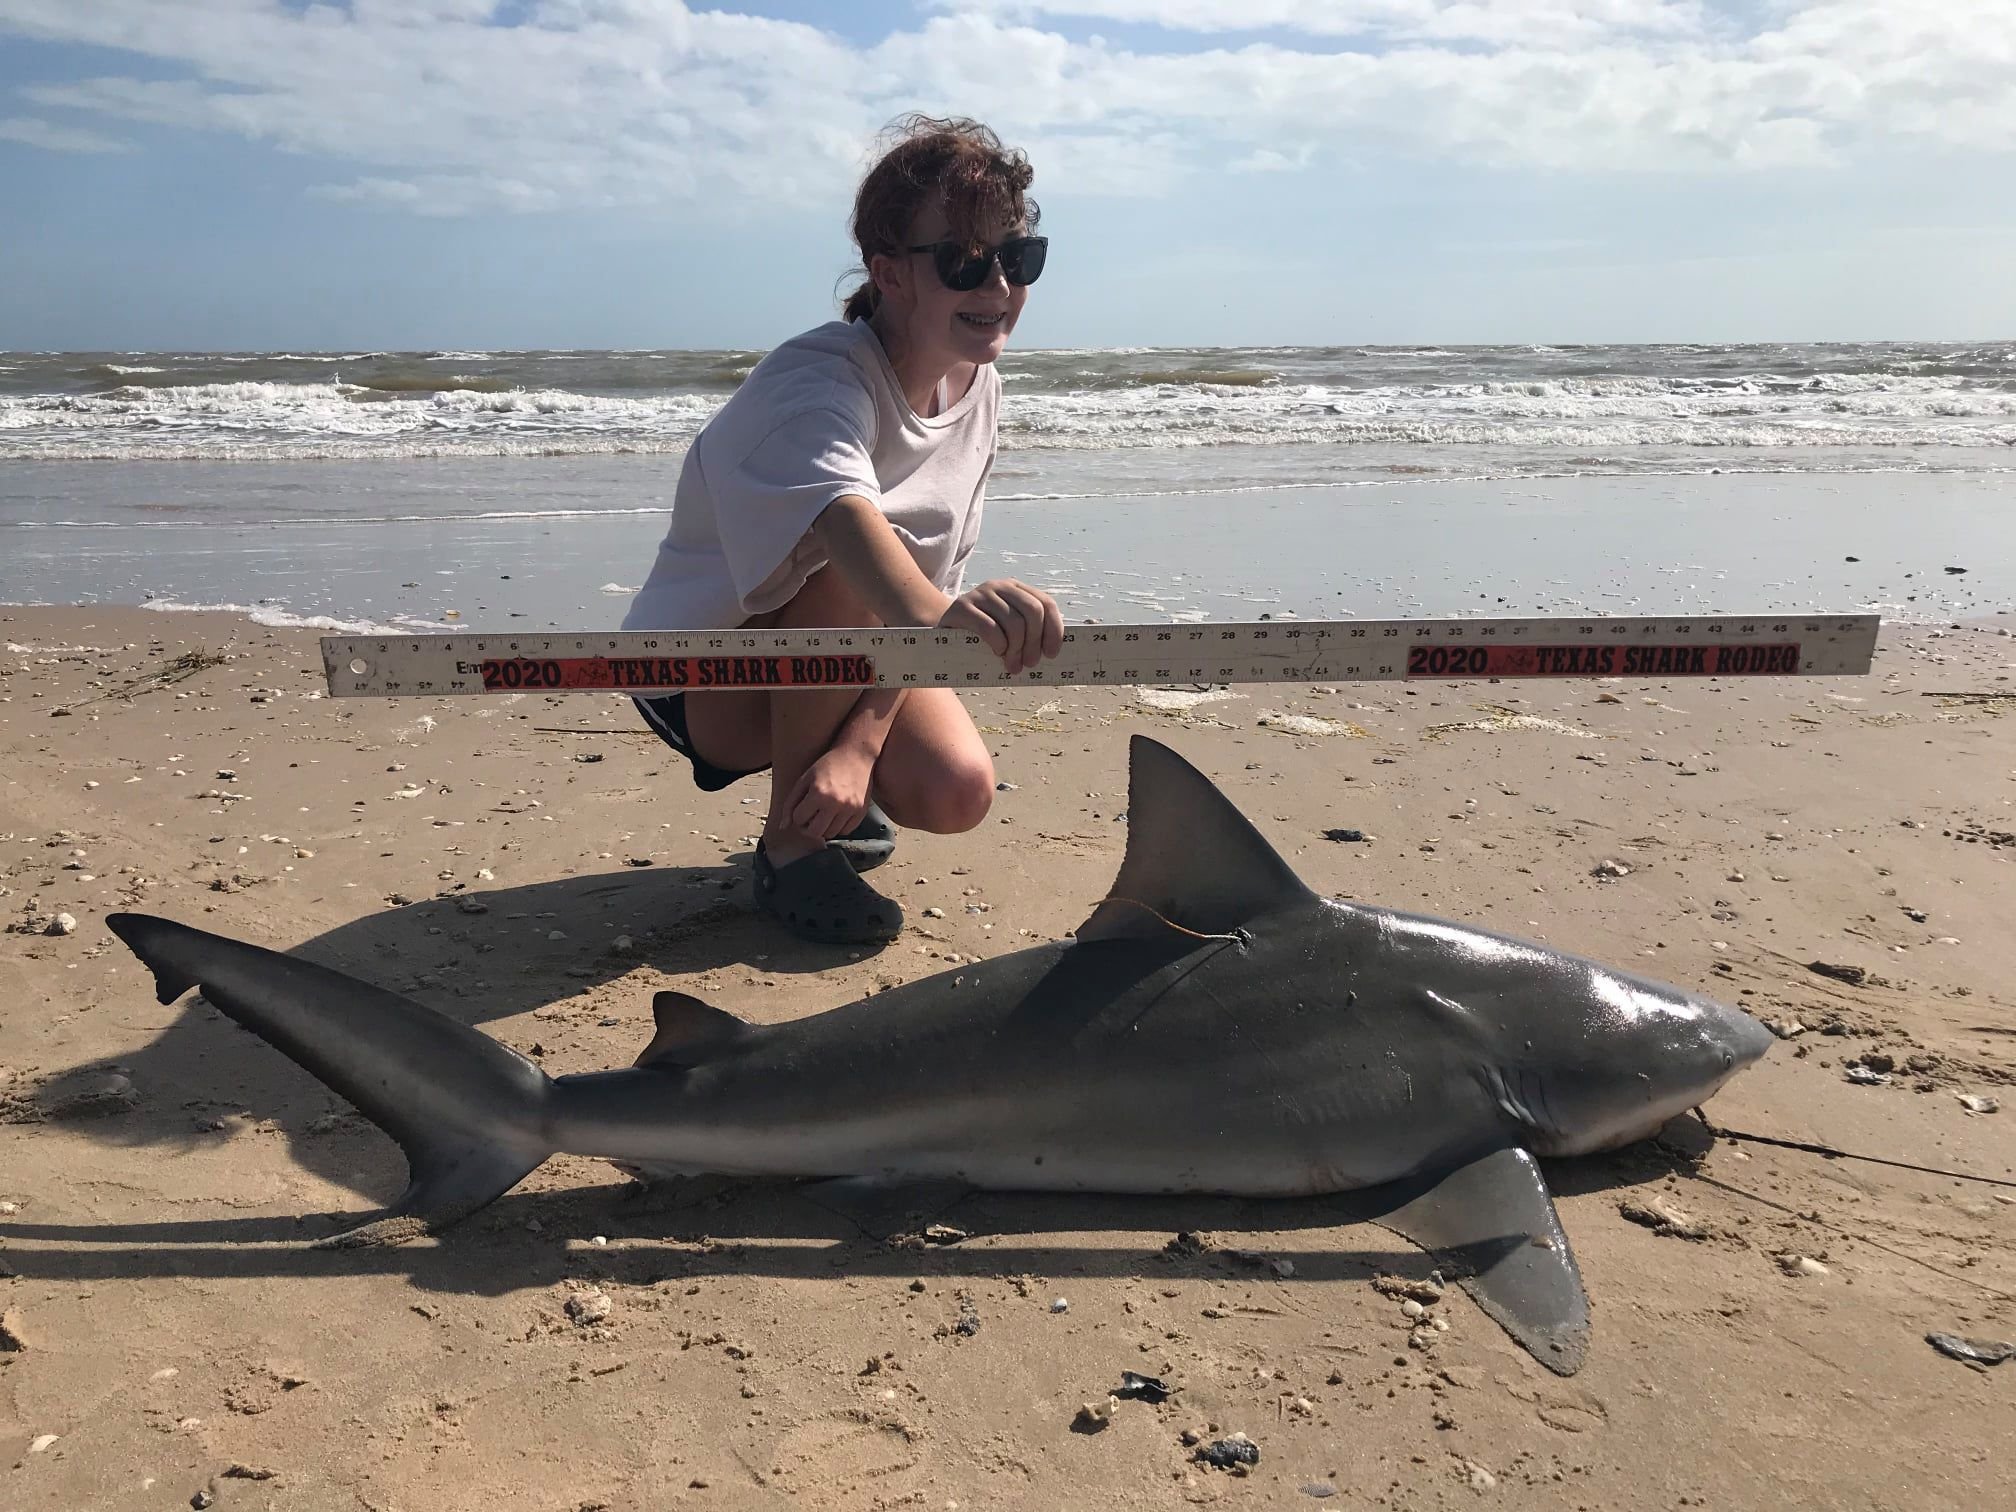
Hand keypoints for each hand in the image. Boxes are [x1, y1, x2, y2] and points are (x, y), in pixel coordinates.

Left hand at [784, 744, 875, 842]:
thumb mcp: (804, 780)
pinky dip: (839, 827)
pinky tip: (836, 814)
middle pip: (815, 832)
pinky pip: (846, 831)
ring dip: (824, 827)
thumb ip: (790, 803)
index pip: (799, 819)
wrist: (856, 755)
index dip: (798, 814)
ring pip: (831, 834)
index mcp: (818, 793)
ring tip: (823, 814)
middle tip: (810, 816)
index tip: (802, 807)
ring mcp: (850, 808)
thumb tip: (783, 827)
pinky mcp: (861, 811)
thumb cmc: (827, 765)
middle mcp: (835, 803)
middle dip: (808, 826)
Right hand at [938, 578, 1063, 674]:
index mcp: (1016, 588)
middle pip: (1033, 612)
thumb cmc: (982, 638)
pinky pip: (990, 628)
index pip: (1046, 603)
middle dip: (1035, 642)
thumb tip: (1053, 650)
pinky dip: (999, 645)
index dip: (1053, 630)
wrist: (943, 634)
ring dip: (1017, 650)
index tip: (1052, 654)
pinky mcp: (962, 608)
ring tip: (1013, 666)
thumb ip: (1029, 632)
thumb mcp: (1008, 629)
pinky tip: (997, 654)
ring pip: (1014, 622)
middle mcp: (999, 586)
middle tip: (1030, 663)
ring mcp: (980, 595)